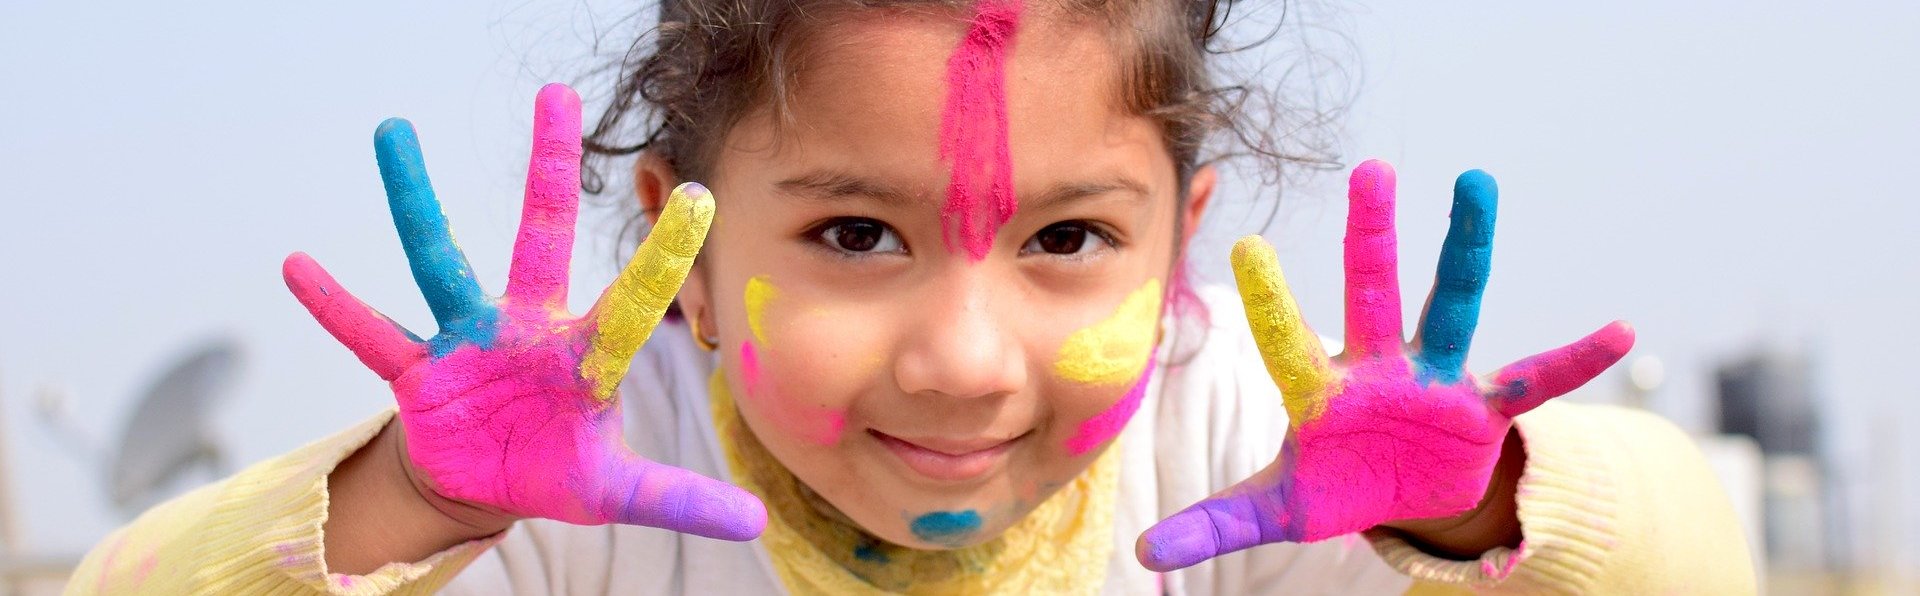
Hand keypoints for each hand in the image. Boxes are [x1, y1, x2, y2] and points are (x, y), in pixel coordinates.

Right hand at [282, 84, 764, 539]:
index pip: (635, 300)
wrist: (485, 482)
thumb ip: (679, 498)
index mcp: (584, 355)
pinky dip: (335, 306)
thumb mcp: (616, 492)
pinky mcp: (418, 370)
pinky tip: (297, 265)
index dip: (664, 256)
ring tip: (393, 132)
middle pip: (541, 236)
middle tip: (556, 95)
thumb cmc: (556, 468)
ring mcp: (468, 340)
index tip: (700, 198)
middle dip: (550, 169)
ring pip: (438, 260)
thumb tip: (755, 522)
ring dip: (414, 201)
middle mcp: (527, 328)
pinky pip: (370, 334)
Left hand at [1136, 160, 1632, 570]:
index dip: (1272, 302)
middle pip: (1372, 293)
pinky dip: (1576, 361)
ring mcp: (1436, 380)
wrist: (1408, 496)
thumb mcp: (1278, 509)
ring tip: (1478, 184)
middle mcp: (1379, 368)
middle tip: (1370, 168)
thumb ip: (1215, 523)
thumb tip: (1142, 553)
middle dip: (1372, 236)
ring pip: (1453, 305)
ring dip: (1467, 250)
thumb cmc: (1338, 483)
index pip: (1289, 342)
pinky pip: (1535, 380)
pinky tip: (1620, 332)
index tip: (1247, 245)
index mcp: (1321, 391)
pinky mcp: (1484, 407)